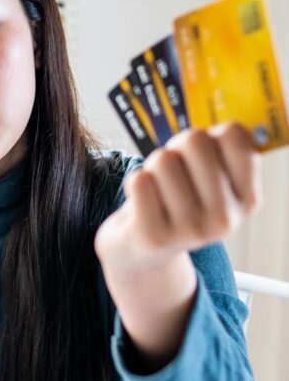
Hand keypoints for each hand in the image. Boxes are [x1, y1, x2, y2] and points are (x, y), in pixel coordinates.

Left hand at [95, 122, 261, 276]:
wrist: (139, 251)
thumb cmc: (174, 202)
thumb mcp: (207, 181)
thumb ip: (219, 150)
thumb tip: (221, 130)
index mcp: (247, 199)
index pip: (234, 136)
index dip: (209, 136)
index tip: (199, 158)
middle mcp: (225, 219)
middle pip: (195, 141)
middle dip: (175, 149)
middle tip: (171, 174)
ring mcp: (190, 231)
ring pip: (164, 159)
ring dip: (152, 168)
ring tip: (155, 191)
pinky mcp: (154, 236)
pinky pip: (139, 180)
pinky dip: (133, 183)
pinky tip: (140, 204)